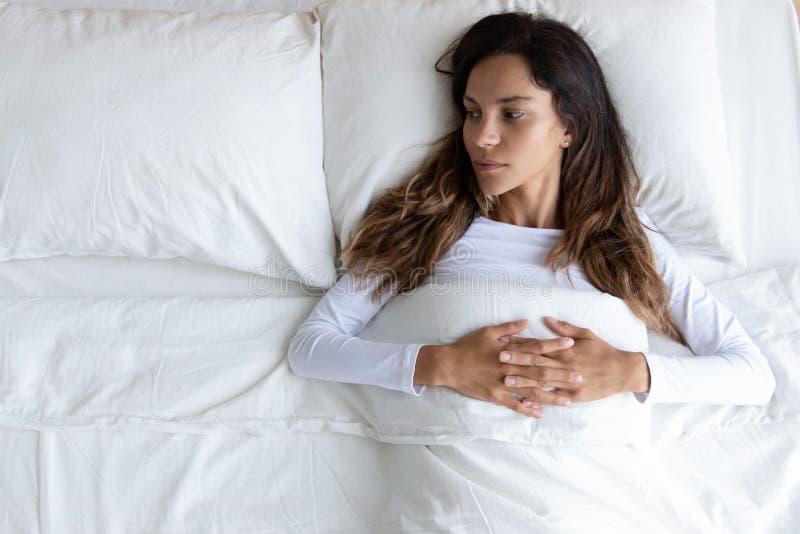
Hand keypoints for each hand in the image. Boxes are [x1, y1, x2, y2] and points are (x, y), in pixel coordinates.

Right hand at [432, 319, 580, 417]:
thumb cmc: (467, 346)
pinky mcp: (495, 396)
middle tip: (580, 376)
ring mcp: (503, 383)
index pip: (536, 347)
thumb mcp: (487, 331)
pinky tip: (541, 414)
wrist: (448, 365)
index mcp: (509, 350)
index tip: (571, 343)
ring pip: (531, 391)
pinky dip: (528, 409)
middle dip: (561, 373)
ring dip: (550, 396)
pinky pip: (515, 405)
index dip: (554, 345)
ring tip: (568, 400)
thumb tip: (526, 321)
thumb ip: (508, 328)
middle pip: (540, 371)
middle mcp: (509, 368)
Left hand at [498, 316, 649, 404]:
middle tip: (499, 357)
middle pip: (536, 362)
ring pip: (542, 381)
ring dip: (523, 380)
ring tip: (506, 379)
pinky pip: (554, 398)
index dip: (520, 343)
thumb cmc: (603, 350)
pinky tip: (525, 400)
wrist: (622, 371)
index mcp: (565, 350)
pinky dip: (539, 399)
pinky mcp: (573, 396)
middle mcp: (564, 365)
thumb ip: (565, 328)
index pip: (538, 345)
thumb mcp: (586, 334)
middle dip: (517, 359)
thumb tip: (547, 320)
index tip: (504, 340)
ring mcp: (568, 382)